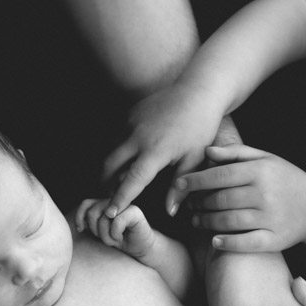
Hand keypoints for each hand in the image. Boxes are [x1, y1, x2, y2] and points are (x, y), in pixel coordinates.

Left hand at [74, 199, 154, 259]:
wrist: (139, 248)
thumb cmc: (119, 239)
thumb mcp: (99, 232)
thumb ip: (90, 223)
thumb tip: (81, 223)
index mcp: (104, 204)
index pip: (85, 204)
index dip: (80, 217)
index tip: (82, 229)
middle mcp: (113, 202)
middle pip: (92, 212)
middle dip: (95, 231)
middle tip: (105, 238)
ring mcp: (124, 205)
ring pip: (104, 218)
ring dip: (106, 236)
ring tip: (114, 240)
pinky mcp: (134, 212)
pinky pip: (116, 221)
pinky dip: (115, 234)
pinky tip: (121, 238)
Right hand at [101, 82, 225, 217]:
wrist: (197, 92)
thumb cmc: (200, 128)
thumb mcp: (194, 159)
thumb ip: (179, 187)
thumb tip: (170, 212)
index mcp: (155, 151)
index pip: (131, 181)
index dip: (120, 199)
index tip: (111, 214)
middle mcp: (137, 137)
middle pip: (110, 166)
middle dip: (105, 184)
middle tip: (109, 197)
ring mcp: (130, 123)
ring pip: (110, 152)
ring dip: (109, 169)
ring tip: (116, 181)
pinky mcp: (128, 115)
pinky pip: (116, 138)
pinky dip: (117, 152)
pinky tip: (126, 159)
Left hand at [175, 144, 305, 251]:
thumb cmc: (283, 179)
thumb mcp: (265, 159)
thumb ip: (235, 153)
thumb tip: (206, 151)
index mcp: (261, 171)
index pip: (220, 175)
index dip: (195, 181)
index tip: (178, 185)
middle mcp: (266, 194)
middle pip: (220, 200)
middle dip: (199, 203)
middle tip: (189, 204)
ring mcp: (271, 217)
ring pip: (228, 221)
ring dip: (206, 222)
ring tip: (196, 220)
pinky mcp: (275, 238)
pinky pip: (246, 243)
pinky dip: (227, 243)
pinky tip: (214, 241)